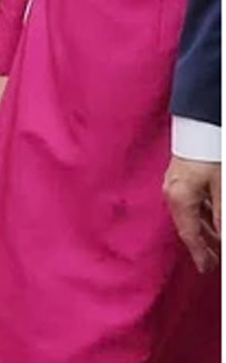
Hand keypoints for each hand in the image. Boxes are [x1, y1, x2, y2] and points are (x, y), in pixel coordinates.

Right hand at [165, 155, 222, 271]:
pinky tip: (214, 218)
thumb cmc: (211, 153)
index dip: (201, 256)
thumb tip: (221, 242)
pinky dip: (204, 215)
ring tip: (218, 242)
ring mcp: (175, 183)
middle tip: (216, 260)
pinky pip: (192, 203)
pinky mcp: (181, 175)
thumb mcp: (221, 190)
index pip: (190, 236)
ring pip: (192, 215)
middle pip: (189, 227)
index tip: (208, 270)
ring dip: (205, 230)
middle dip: (205, 245)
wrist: (201, 122)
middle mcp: (173, 193)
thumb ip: (221, 218)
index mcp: (179, 199)